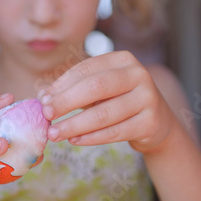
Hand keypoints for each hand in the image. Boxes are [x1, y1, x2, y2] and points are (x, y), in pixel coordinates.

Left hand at [38, 51, 176, 152]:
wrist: (157, 122)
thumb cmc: (119, 101)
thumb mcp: (99, 90)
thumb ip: (73, 90)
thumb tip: (43, 97)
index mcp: (122, 60)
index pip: (86, 69)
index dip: (62, 85)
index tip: (43, 100)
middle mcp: (138, 74)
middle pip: (95, 88)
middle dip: (66, 102)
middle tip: (46, 115)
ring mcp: (147, 98)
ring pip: (104, 113)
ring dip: (75, 124)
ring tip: (55, 133)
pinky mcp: (150, 122)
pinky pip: (115, 132)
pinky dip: (91, 137)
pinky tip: (75, 140)